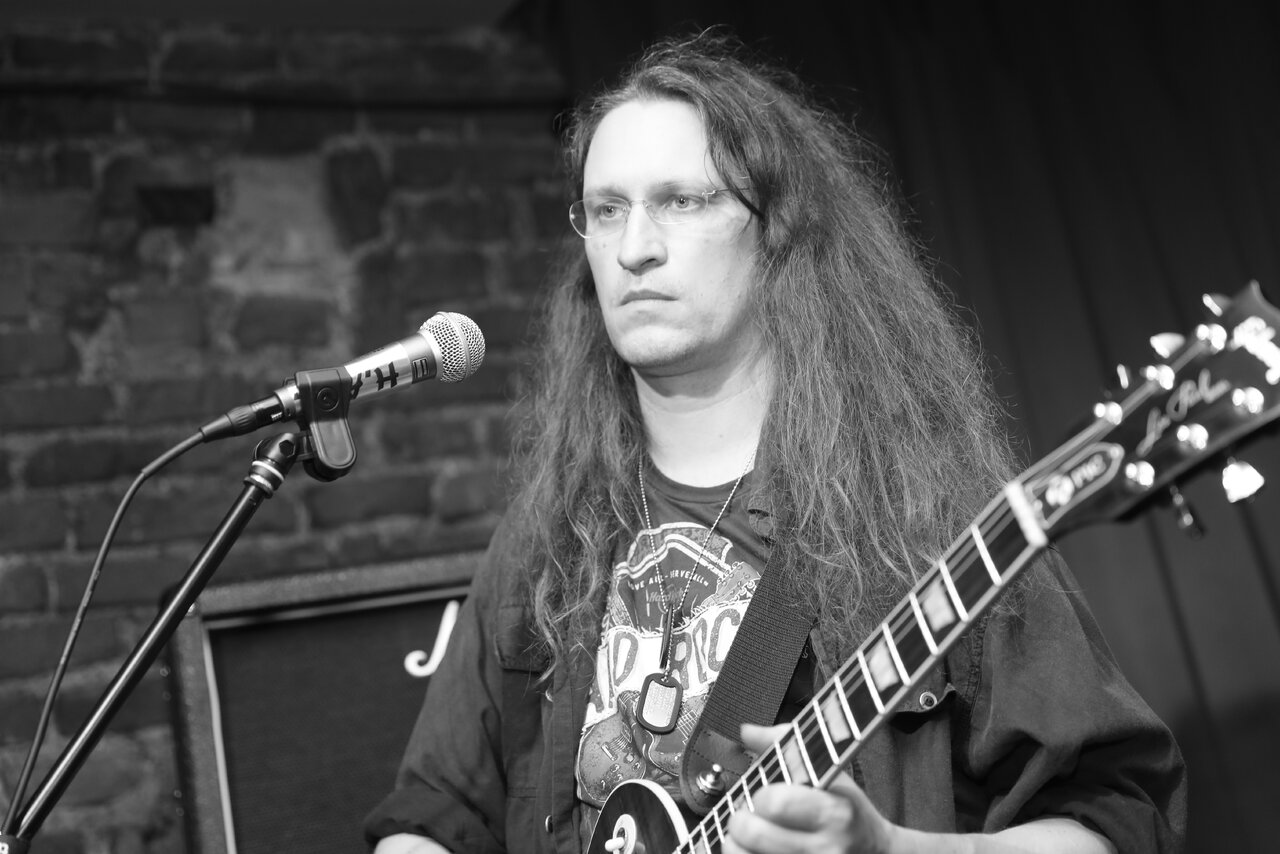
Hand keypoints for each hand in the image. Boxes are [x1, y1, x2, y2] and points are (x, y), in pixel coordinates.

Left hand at [723, 723, 900, 853]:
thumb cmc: (849, 811)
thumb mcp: (830, 773)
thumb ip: (787, 745)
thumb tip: (748, 730)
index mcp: (834, 813)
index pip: (775, 803)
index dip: (762, 795)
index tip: (767, 795)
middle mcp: (824, 851)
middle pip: (752, 833)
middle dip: (742, 819)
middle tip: (751, 816)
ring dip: (737, 844)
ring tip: (753, 836)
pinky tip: (757, 851)